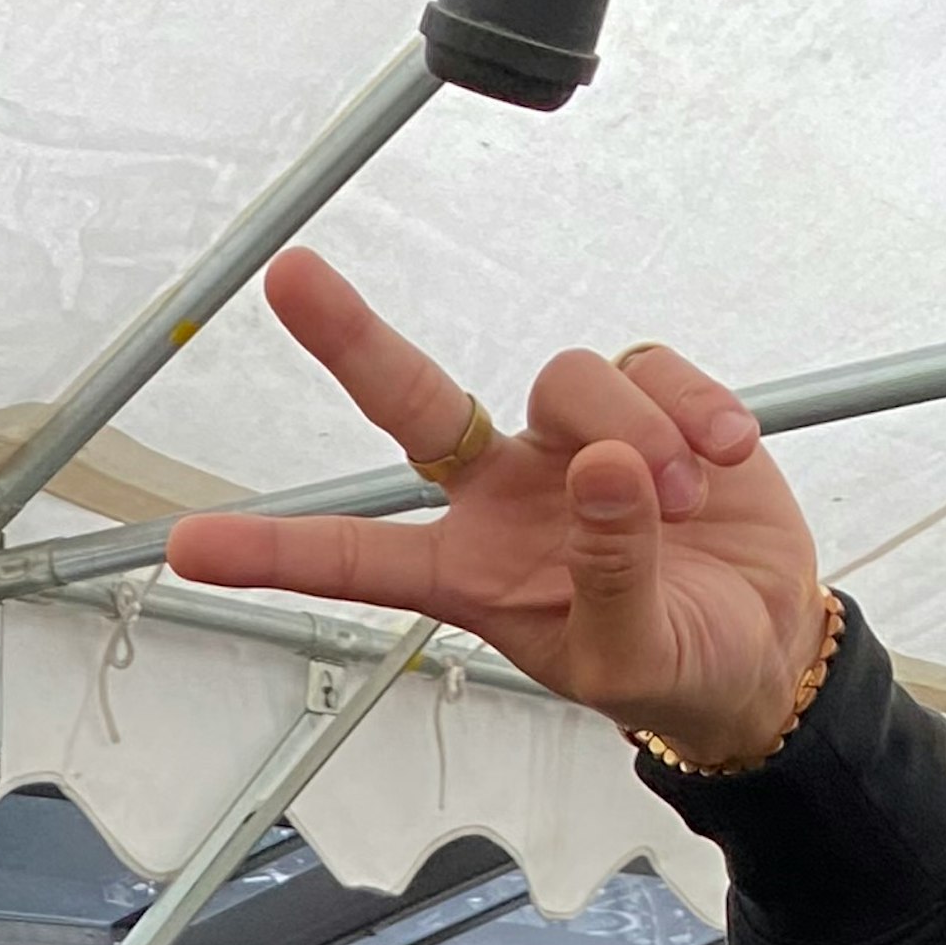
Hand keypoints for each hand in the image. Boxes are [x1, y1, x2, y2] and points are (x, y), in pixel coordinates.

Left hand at [168, 248, 829, 771]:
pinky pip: (650, 366)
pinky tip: (725, 457)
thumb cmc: (668, 665)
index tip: (187, 547)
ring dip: (633, 434)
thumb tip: (599, 468)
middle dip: (352, 341)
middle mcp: (499, 494)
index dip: (273, 553)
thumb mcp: (627, 655)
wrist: (758, 646)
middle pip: (416, 401)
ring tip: (684, 503)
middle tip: (290, 279)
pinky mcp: (644, 400)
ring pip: (566, 377)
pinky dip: (692, 409)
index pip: (353, 557)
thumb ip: (609, 571)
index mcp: (467, 573)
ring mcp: (568, 441)